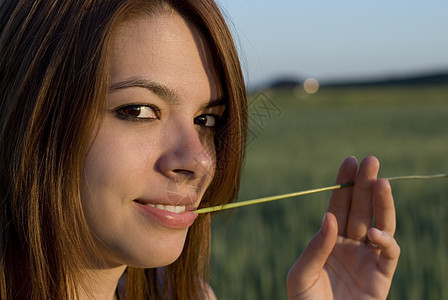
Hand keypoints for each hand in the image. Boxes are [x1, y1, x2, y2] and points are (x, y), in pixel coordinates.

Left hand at [287, 156, 399, 299]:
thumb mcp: (300, 274)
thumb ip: (315, 247)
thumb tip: (329, 217)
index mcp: (329, 240)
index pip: (338, 206)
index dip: (344, 185)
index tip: (348, 162)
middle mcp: (350, 245)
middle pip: (360, 209)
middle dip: (365, 184)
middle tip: (370, 160)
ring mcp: (367, 259)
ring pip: (379, 224)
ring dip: (382, 203)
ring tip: (381, 181)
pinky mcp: (382, 277)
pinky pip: (389, 253)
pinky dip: (385, 240)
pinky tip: (373, 232)